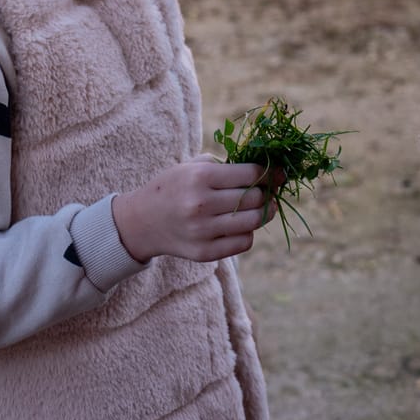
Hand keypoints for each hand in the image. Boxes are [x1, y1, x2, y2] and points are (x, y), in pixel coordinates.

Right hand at [112, 159, 282, 262]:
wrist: (141, 221)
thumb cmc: (174, 187)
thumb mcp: (193, 166)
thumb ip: (227, 166)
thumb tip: (268, 170)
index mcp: (200, 178)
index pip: (251, 174)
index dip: (271, 173)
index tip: (279, 173)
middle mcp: (201, 205)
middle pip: (255, 199)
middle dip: (268, 193)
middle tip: (270, 191)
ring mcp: (202, 232)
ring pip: (253, 222)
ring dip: (264, 213)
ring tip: (262, 207)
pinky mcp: (204, 253)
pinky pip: (243, 243)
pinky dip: (248, 233)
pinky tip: (242, 225)